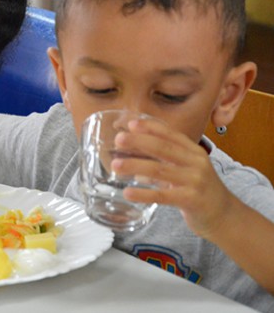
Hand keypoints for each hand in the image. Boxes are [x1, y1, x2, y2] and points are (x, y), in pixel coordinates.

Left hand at [112, 118, 235, 239]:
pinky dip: (143, 193)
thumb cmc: (199, 190)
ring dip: (135, 166)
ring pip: (160, 170)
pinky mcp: (191, 200)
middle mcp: (196, 162)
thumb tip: (131, 161)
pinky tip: (128, 192)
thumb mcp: (184, 171)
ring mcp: (195, 181)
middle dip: (139, 141)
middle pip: (163, 147)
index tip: (131, 123)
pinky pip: (162, 195)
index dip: (151, 127)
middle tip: (118, 139)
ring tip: (115, 165)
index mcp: (194, 151)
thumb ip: (161, 164)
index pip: (171, 134)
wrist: (225, 215)